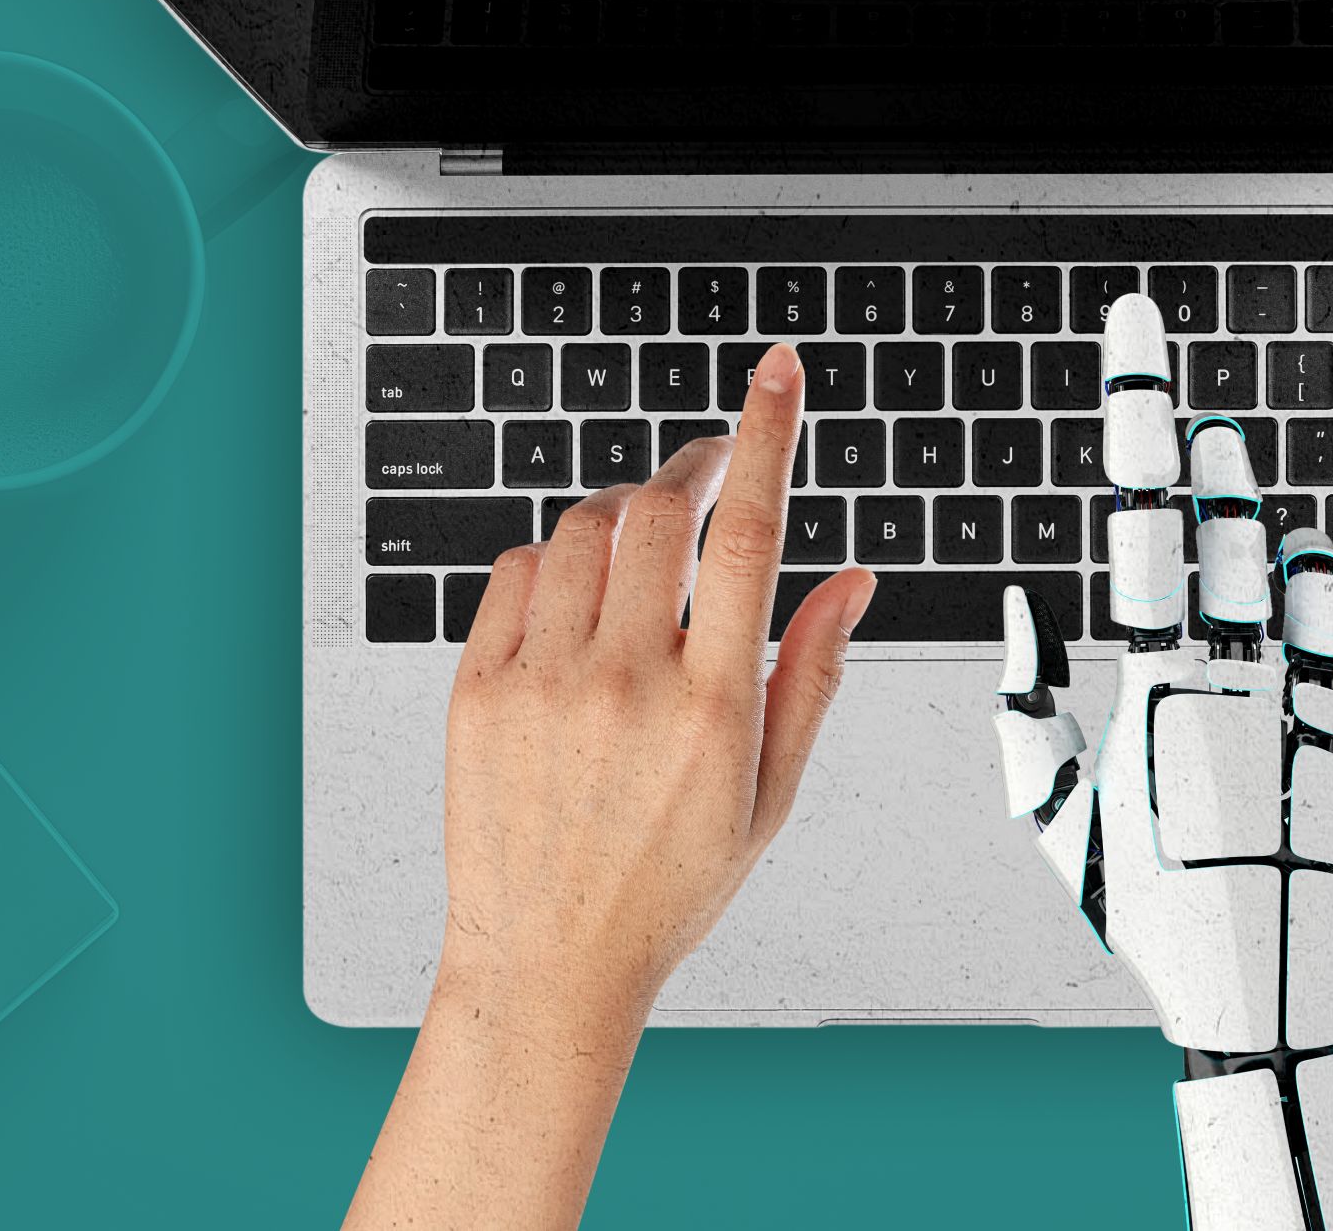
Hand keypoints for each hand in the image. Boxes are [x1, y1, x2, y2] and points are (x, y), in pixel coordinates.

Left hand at [345, 342, 874, 1230]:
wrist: (546, 959)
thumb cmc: (665, 887)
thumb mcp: (768, 797)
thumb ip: (812, 676)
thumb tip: (854, 578)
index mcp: (715, 708)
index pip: (749, 534)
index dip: (766, 436)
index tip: (776, 373)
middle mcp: (627, 682)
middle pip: (658, 511)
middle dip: (688, 469)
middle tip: (703, 474)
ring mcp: (544, 682)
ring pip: (582, 530)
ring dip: (619, 515)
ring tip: (640, 554)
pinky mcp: (478, 689)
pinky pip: (514, 572)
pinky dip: (551, 560)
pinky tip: (575, 597)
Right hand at [988, 291, 1332, 1229]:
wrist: (1268, 1016)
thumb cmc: (1148, 919)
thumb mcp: (1057, 821)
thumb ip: (1029, 708)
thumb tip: (1025, 609)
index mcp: (1159, 696)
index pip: (1148, 522)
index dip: (1141, 418)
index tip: (1139, 341)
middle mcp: (1251, 692)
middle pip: (1237, 529)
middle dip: (1214, 464)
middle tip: (1200, 428)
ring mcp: (1329, 720)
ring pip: (1314, 579)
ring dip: (1278, 546)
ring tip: (1254, 557)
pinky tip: (1326, 634)